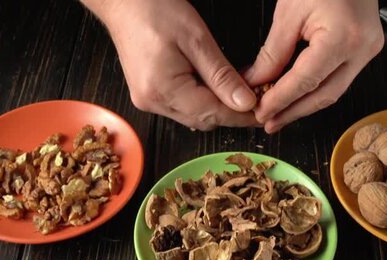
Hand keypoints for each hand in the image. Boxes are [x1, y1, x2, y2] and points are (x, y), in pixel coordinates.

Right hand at [82, 0, 258, 130]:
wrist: (122, 2)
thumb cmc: (154, 10)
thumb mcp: (196, 39)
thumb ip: (221, 75)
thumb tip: (245, 103)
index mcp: (164, 90)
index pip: (213, 114)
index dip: (242, 116)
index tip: (264, 113)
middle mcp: (153, 102)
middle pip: (204, 120)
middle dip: (231, 112)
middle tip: (257, 97)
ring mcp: (148, 101)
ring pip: (194, 116)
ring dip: (217, 107)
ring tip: (238, 90)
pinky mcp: (148, 95)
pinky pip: (182, 107)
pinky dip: (201, 101)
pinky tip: (214, 86)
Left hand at [244, 0, 383, 132]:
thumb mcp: (289, 12)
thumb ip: (273, 52)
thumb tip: (257, 81)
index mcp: (343, 37)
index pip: (306, 80)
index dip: (281, 100)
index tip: (261, 112)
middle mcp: (362, 49)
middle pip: (324, 95)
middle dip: (293, 112)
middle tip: (269, 123)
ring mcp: (368, 51)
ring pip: (333, 91)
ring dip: (304, 105)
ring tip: (279, 115)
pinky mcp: (366, 50)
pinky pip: (339, 78)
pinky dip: (315, 90)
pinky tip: (297, 97)